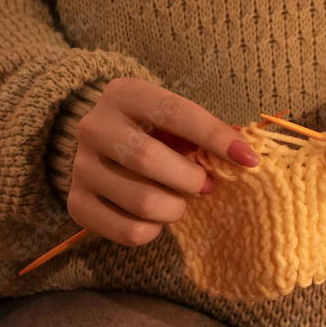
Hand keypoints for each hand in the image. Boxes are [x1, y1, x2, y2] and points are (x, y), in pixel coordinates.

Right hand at [68, 77, 260, 246]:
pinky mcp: (76, 203)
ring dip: (174, 208)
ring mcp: (80, 167)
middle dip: (189, 179)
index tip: (248, 160)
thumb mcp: (174, 121)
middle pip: (148, 159)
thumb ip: (205, 134)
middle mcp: (94, 127)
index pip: (175, 113)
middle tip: (203, 185)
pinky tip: (154, 218)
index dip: (215, 138)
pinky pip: (129, 231)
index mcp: (124, 95)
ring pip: (141, 201)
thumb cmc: (152, 132)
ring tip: (178, 202)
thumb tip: (246, 156)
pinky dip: (154, 231)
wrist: (100, 148)